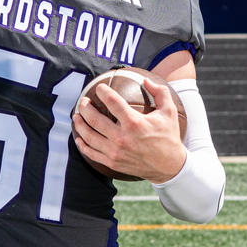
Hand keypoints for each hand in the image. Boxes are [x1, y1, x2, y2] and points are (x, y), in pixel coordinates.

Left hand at [72, 75, 186, 182]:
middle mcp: (122, 138)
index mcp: (134, 123)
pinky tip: (79, 138)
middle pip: (94, 119)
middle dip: (84, 107)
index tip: (99, 88)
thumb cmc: (169, 137)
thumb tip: (145, 80)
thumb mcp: (169, 112)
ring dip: (79, 124)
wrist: (169, 167)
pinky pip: (92, 153)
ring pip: (89, 136)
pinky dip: (82, 144)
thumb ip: (159, 92)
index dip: (103, 92)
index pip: (112, 102)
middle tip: (83, 101)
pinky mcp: (113, 163)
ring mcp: (115, 152)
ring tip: (76, 116)